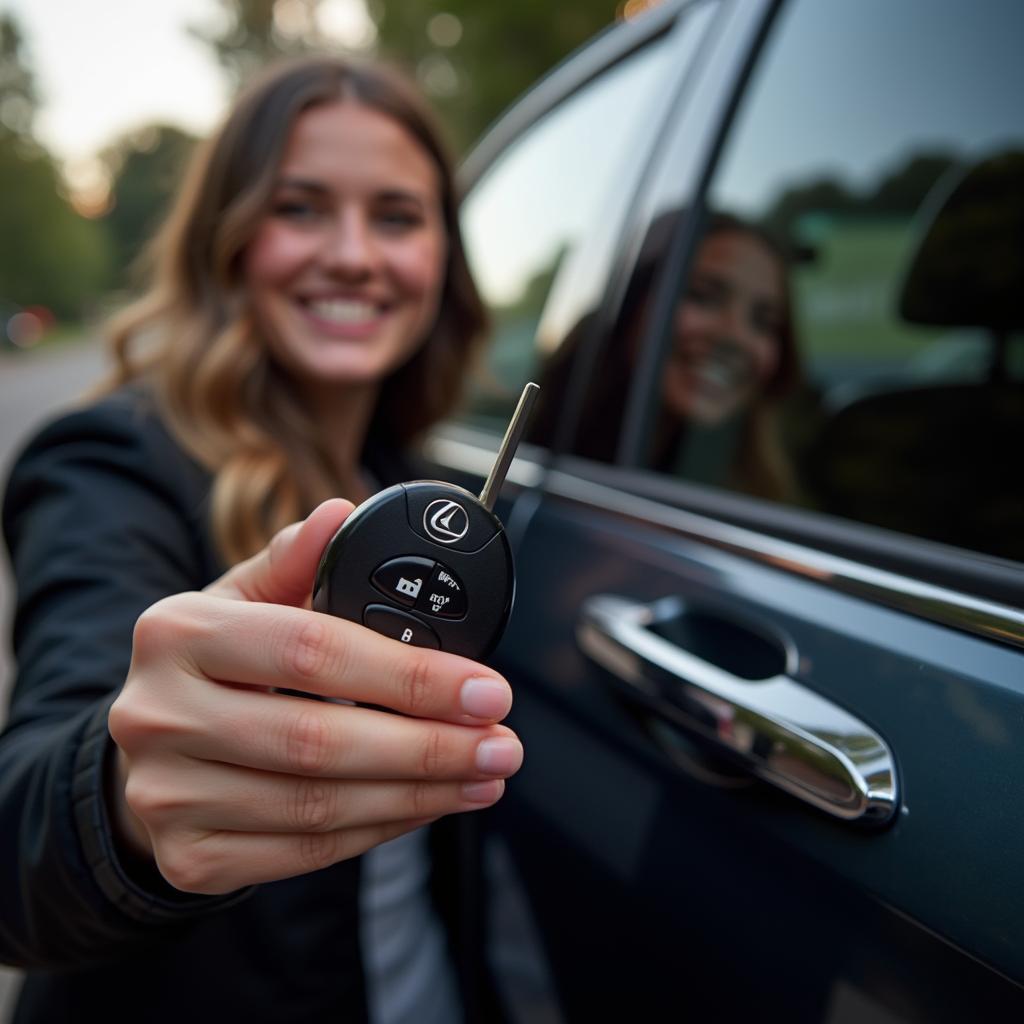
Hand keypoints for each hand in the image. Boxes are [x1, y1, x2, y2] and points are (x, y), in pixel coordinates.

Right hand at [108, 499, 521, 894]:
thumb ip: (294, 562)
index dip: (410, 675)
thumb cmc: (215, 664)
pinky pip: (306, 853)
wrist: (150, 748)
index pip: (312, 652)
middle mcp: (159, 715)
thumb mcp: (242, 600)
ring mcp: (167, 795)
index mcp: (179, 633)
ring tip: (484, 773)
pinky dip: (381, 830)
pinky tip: (428, 806)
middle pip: (319, 741)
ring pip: (319, 807)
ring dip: (420, 794)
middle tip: (500, 742)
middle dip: (431, 747)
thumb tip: (343, 515)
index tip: (484, 689)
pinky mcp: (191, 856)